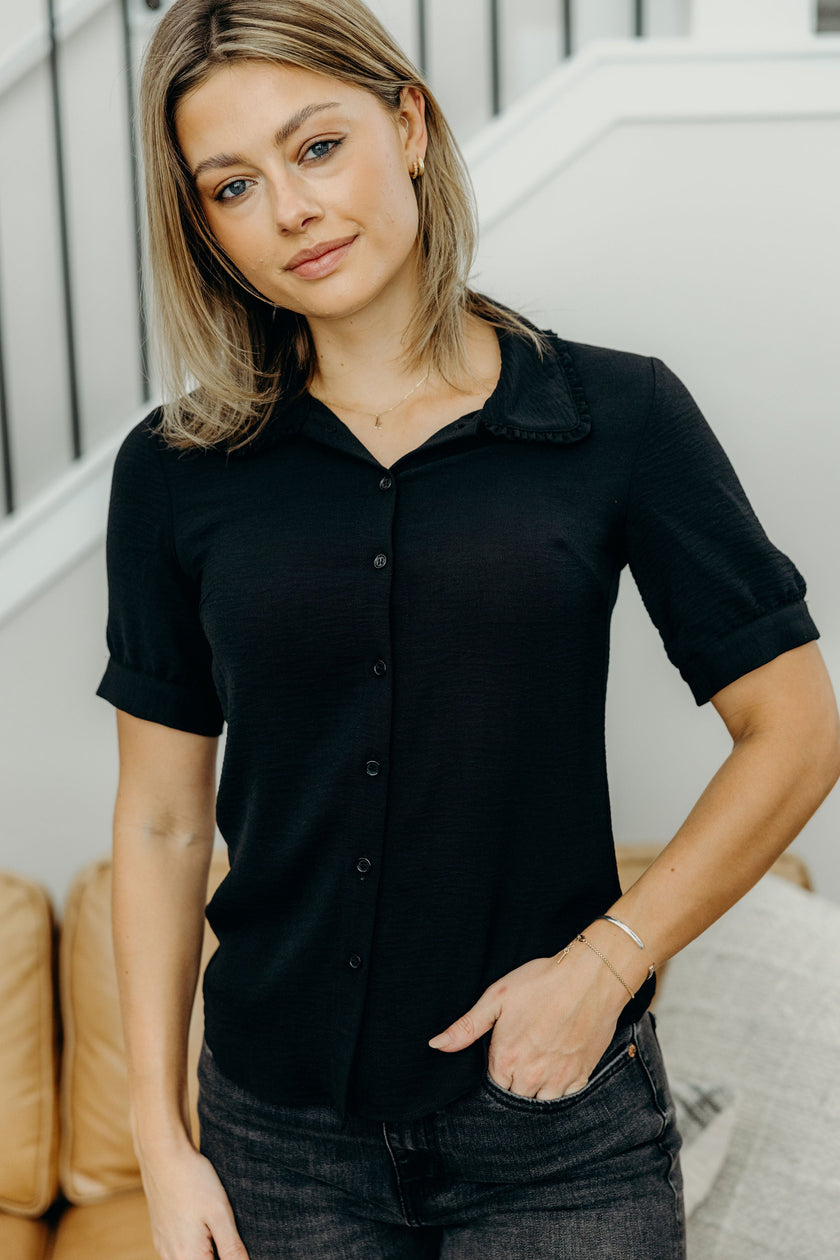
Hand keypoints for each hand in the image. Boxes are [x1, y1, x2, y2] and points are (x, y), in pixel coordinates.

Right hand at [137, 1138, 249, 1259]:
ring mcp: (163, 1246)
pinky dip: (193, 1244)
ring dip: (205, 1250)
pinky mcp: (160, 1233)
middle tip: (227, 1231)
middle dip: (219, 1253)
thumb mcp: (220, 1214)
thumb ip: (232, 1248)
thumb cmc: (193, 1181)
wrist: (163, 1154)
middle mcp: (171, 1257)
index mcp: (188, 1257)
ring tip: (216, 1225)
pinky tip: (203, 1223)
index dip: (231, 1257)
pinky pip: (179, 1250)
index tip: (235, 1243)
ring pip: (190, 1258)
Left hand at [427, 941, 628, 1098]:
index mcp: (506, 1059)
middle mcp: (532, 1077)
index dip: (496, 1074)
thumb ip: (466, 1027)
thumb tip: (436, 1045)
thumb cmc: (541, 982)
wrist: (590, 977)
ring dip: (535, 1090)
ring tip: (537, 1065)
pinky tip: (557, 1068)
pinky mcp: (582, 1076)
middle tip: (521, 1058)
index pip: (492, 1088)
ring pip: (540, 1102)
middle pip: (515, 1097)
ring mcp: (559, 1079)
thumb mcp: (497, 998)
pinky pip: (566, 1098)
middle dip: (514, 1084)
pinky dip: (559, 1089)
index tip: (502, 1058)